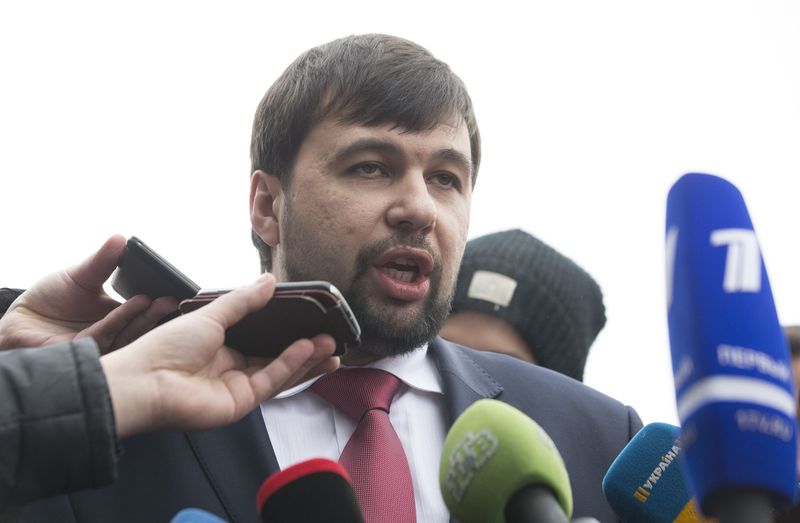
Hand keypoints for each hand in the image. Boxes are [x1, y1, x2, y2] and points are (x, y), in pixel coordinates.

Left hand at [0, 235, 176, 352]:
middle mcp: (113, 333)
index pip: (143, 312)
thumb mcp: (83, 274)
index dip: (158, 304)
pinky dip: (121, 319)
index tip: (173, 290)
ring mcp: (100, 344)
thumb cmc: (51, 298)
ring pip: (128, 333)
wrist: (19, 319)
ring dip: (144, 317)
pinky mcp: (84, 351)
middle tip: (171, 298)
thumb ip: (103, 261)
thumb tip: (120, 238)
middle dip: (158, 313)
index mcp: (118, 317)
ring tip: (155, 299)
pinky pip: (105, 335)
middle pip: (141, 325)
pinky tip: (136, 304)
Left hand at [101, 273, 339, 436]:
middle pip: (278, 358)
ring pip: (281, 372)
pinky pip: (271, 381)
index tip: (312, 321)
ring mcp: (237, 387)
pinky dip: (291, 365)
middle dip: (307, 349)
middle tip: (332, 336)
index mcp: (222, 346)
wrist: (144, 379)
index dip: (288, 332)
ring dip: (307, 358)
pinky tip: (308, 348)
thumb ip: (244, 301)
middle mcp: (232, 368)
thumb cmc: (167, 345)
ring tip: (332, 344)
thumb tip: (271, 281)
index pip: (263, 339)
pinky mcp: (240, 403)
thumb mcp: (211, 314)